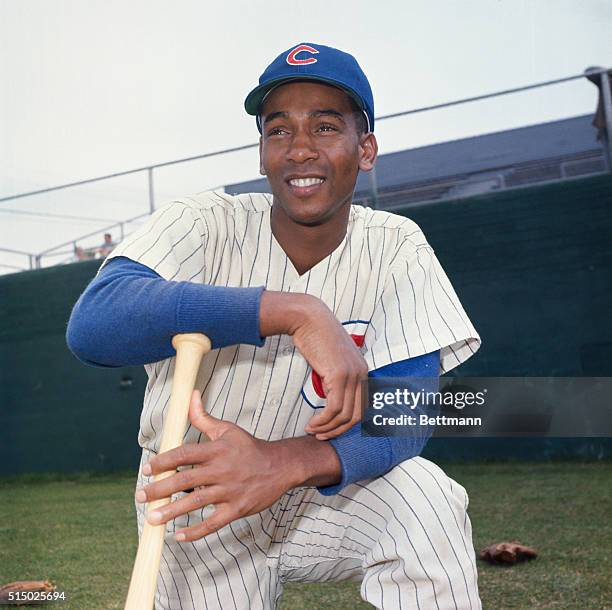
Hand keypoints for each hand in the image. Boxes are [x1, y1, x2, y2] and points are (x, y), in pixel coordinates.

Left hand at [136, 391, 297, 541]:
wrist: (280, 466)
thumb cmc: (249, 447)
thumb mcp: (227, 429)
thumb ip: (203, 417)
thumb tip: (191, 396)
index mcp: (217, 450)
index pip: (185, 454)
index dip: (164, 461)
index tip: (148, 468)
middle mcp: (222, 470)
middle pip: (186, 481)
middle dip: (160, 489)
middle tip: (141, 496)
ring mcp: (230, 491)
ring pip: (197, 503)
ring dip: (172, 511)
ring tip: (152, 518)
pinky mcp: (237, 509)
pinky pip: (214, 522)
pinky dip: (196, 531)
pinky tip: (178, 536)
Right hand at [291, 298, 367, 439]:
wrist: (309, 318)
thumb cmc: (316, 337)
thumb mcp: (332, 359)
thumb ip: (336, 376)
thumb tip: (331, 397)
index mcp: (363, 371)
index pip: (361, 407)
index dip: (346, 424)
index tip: (330, 430)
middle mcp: (361, 374)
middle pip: (356, 416)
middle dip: (338, 431)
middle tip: (320, 436)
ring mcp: (352, 375)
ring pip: (344, 415)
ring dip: (327, 428)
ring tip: (311, 430)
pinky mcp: (339, 375)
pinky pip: (333, 408)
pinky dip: (323, 421)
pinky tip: (312, 423)